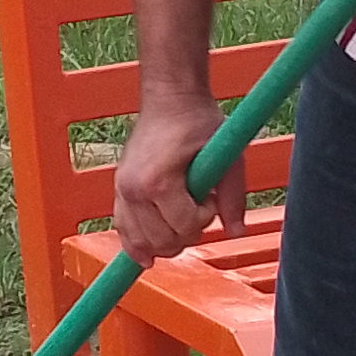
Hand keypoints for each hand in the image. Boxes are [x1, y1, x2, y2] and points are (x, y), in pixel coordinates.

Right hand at [113, 86, 246, 262]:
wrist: (169, 100)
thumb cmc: (199, 123)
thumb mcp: (228, 159)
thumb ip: (233, 198)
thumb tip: (236, 232)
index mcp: (158, 182)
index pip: (185, 226)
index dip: (205, 216)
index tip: (210, 194)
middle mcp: (133, 190)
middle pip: (163, 241)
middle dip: (188, 229)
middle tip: (198, 201)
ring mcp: (121, 191)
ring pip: (143, 243)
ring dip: (168, 238)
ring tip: (181, 210)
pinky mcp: (118, 191)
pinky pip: (123, 231)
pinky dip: (136, 245)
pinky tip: (147, 256)